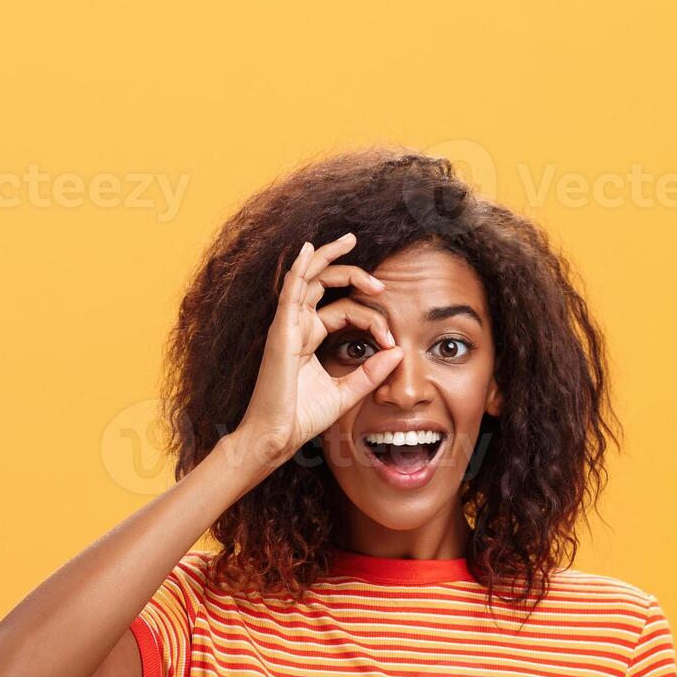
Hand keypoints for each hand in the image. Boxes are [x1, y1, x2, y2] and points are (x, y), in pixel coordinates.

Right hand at [226, 233, 401, 468]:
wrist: (277, 437)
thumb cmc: (302, 418)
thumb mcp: (347, 392)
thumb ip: (371, 372)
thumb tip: (398, 352)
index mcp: (310, 337)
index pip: (344, 311)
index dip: (371, 319)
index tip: (392, 339)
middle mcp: (297, 326)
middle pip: (325, 285)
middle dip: (353, 275)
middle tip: (381, 284)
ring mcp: (287, 326)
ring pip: (308, 278)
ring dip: (329, 258)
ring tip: (350, 239)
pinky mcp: (281, 332)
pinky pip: (290, 292)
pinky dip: (299, 268)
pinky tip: (308, 249)